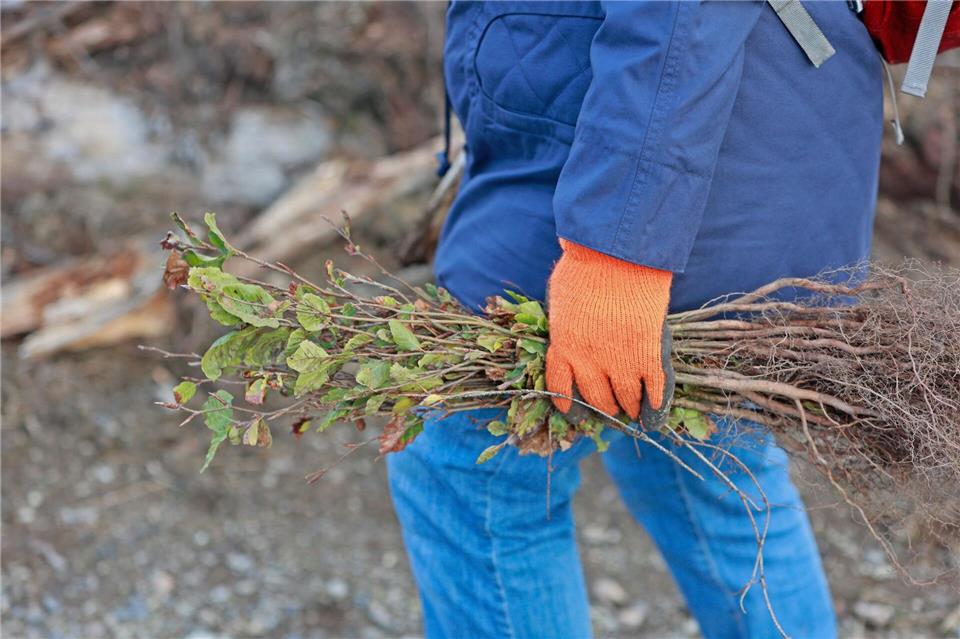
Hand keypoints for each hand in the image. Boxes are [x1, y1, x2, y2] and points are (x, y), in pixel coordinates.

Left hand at [546, 239, 673, 426]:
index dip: (568, 404)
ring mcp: (620, 360)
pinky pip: (654, 389)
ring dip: (630, 408)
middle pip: (596, 397)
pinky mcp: (648, 354)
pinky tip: (655, 413)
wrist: (614, 255)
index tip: (575, 413)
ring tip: (633, 413)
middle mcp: (588, 361)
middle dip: (604, 408)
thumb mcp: (561, 296)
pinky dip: (656, 405)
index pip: (561, 386)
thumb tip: (567, 326)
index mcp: (564, 346)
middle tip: (612, 411)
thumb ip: (564, 319)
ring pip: (626, 397)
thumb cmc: (583, 265)